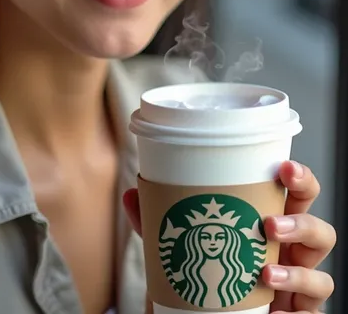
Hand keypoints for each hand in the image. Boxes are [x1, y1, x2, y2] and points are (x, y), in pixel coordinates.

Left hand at [123, 161, 334, 313]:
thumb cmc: (206, 278)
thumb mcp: (179, 248)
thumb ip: (157, 223)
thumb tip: (134, 193)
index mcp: (271, 226)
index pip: (298, 197)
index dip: (300, 180)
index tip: (283, 167)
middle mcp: (291, 256)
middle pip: (321, 231)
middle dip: (303, 221)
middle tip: (270, 223)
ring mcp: (298, 290)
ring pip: (323, 277)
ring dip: (298, 272)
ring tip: (265, 273)